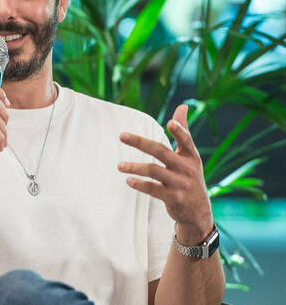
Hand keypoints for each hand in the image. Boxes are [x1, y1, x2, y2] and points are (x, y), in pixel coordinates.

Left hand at [118, 104, 213, 244]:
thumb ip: (183, 131)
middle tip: (121, 136)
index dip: (180, 131)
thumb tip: (182, 106)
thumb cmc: (190, 176)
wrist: (198, 211)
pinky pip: (153, 189)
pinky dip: (140, 184)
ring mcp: (180, 184)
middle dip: (140, 142)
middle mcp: (187, 168)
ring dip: (134, 167)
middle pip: (161, 152)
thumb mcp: (190, 156)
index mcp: (191, 156)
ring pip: (154, 171)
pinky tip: (128, 180)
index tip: (170, 123)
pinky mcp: (173, 198)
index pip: (186, 141)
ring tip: (119, 166)